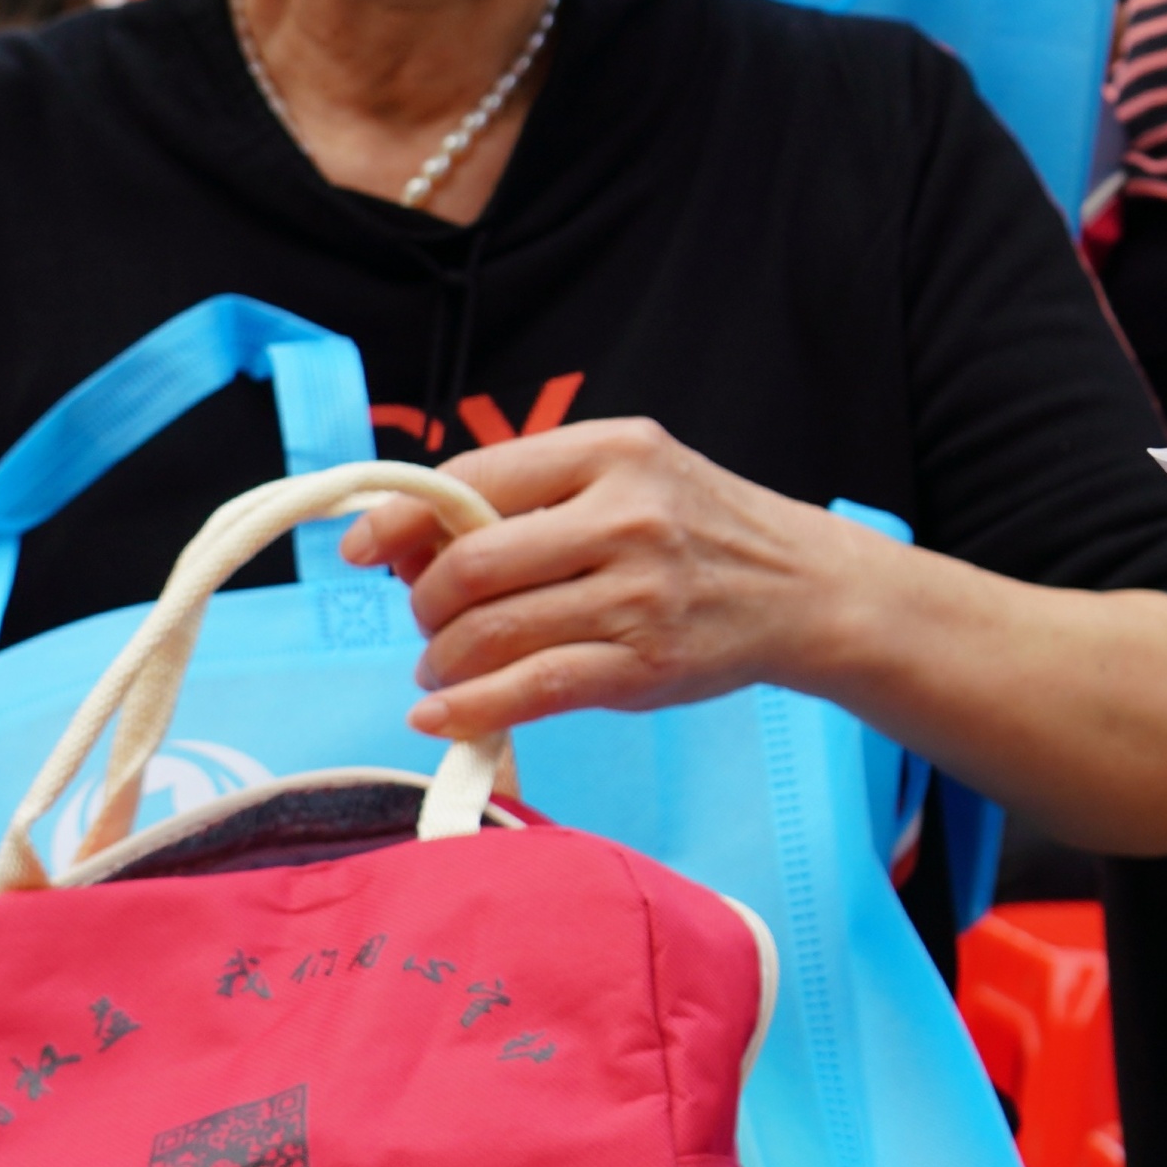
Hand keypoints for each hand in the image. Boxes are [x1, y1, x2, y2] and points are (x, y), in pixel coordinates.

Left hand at [342, 418, 864, 739]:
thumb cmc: (697, 530)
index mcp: (611, 451)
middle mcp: (626, 516)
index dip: (400, 520)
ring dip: (443, 661)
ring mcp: (640, 594)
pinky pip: (532, 689)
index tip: (360, 550)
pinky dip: (470, 708)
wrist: (805, 588)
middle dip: (425, 604)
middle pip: (470, 566)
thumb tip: (402, 542)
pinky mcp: (647, 666)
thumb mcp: (625, 477)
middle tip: (429, 621)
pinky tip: (442, 715)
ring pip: (493, 633)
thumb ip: (527, 498)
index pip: (472, 482)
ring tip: (446, 669)